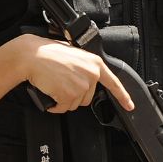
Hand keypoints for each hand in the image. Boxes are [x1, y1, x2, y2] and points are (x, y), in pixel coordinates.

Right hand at [14, 35, 133, 113]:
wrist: (32, 56)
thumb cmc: (48, 53)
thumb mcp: (74, 55)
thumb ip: (85, 67)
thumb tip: (86, 79)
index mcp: (95, 63)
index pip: (113, 82)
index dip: (123, 96)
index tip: (129, 105)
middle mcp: (91, 74)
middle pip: (87, 97)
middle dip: (74, 94)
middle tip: (62, 82)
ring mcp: (81, 86)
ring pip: (75, 104)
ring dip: (63, 99)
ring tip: (55, 84)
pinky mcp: (70, 95)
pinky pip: (63, 108)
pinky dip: (55, 105)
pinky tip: (50, 92)